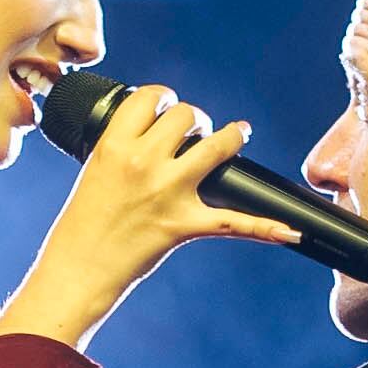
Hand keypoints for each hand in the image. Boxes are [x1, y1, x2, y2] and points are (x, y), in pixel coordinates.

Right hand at [0, 92, 295, 349]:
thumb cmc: (80, 226)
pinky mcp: (182, 225)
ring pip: (215, 147)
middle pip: (186, 115)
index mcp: (113, 145)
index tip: (166, 106)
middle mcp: (142, 162)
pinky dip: (266, 228)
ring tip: (236, 136)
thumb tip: (148, 135)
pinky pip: (234, 223)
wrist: (76, 270)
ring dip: (230, 137)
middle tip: (194, 131)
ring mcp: (166, 192)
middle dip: (195, 118)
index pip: (149, 98)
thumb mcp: (94, 173)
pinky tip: (290, 231)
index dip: (163, 97)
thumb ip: (120, 151)